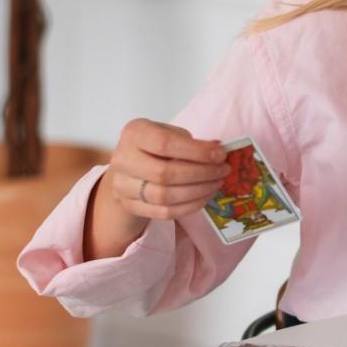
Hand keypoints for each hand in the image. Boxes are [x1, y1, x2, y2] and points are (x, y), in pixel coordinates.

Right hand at [103, 118, 228, 222]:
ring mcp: (123, 186)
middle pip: (164, 173)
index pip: (165, 144)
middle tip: (223, 171)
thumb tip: (218, 150)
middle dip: (201, 174)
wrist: (128, 170)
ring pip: (164, 196)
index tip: (220, 155)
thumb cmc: (154, 147)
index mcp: (134, 133)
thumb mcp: (169, 134)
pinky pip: (164, 212)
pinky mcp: (130, 206)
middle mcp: (123, 159)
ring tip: (217, 183)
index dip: (196, 151)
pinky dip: (190, 206)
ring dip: (198, 191)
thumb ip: (190, 142)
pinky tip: (205, 196)